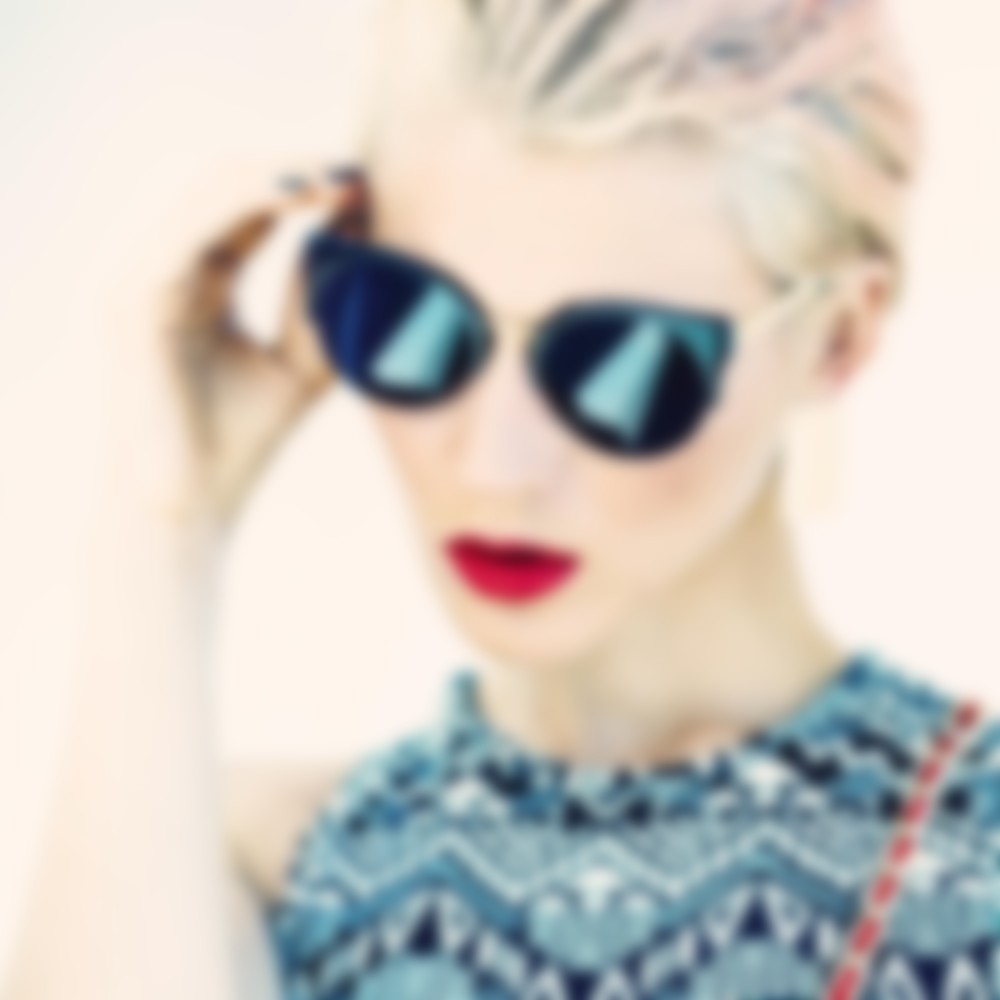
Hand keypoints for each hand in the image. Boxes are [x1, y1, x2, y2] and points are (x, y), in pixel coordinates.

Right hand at [103, 167, 369, 532]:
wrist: (192, 507)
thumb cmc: (242, 442)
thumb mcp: (303, 363)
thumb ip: (323, 302)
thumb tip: (358, 233)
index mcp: (202, 283)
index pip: (250, 212)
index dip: (305, 189)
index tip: (366, 185)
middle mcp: (169, 272)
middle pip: (228, 190)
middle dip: (294, 172)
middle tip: (357, 171)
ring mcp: (144, 280)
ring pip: (206, 196)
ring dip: (273, 176)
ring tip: (336, 176)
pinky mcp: (133, 300)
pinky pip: (188, 232)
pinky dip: (240, 203)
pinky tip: (293, 194)